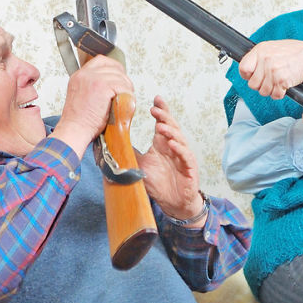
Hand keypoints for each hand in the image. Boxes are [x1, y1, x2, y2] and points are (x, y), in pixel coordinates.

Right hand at [53, 56, 134, 158]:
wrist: (75, 130)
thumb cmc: (80, 121)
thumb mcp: (82, 98)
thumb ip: (93, 88)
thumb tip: (111, 87)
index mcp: (79, 76)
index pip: (100, 61)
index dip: (114, 67)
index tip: (120, 77)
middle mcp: (85, 75)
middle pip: (112, 66)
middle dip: (123, 77)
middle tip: (126, 90)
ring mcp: (93, 79)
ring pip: (119, 77)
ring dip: (126, 88)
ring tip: (126, 99)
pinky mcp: (102, 87)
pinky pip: (122, 86)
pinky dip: (127, 95)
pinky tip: (124, 103)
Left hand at [137, 96, 204, 223]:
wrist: (174, 202)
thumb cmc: (159, 183)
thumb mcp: (140, 164)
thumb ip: (130, 152)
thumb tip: (113, 141)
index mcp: (163, 144)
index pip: (163, 123)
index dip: (161, 111)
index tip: (155, 100)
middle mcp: (175, 147)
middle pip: (172, 127)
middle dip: (164, 116)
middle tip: (155, 109)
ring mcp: (183, 156)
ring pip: (179, 139)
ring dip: (170, 131)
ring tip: (160, 126)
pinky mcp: (189, 168)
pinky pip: (185, 156)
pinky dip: (179, 149)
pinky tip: (172, 144)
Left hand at [239, 40, 302, 98]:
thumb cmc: (295, 53)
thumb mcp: (274, 48)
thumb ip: (260, 56)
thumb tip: (249, 68)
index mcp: (261, 49)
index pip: (243, 68)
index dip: (247, 75)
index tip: (252, 77)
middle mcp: (265, 59)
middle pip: (252, 84)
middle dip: (261, 86)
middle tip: (270, 81)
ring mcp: (272, 70)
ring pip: (263, 92)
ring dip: (271, 90)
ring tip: (279, 82)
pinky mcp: (281, 80)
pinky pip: (275, 95)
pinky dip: (280, 93)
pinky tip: (284, 85)